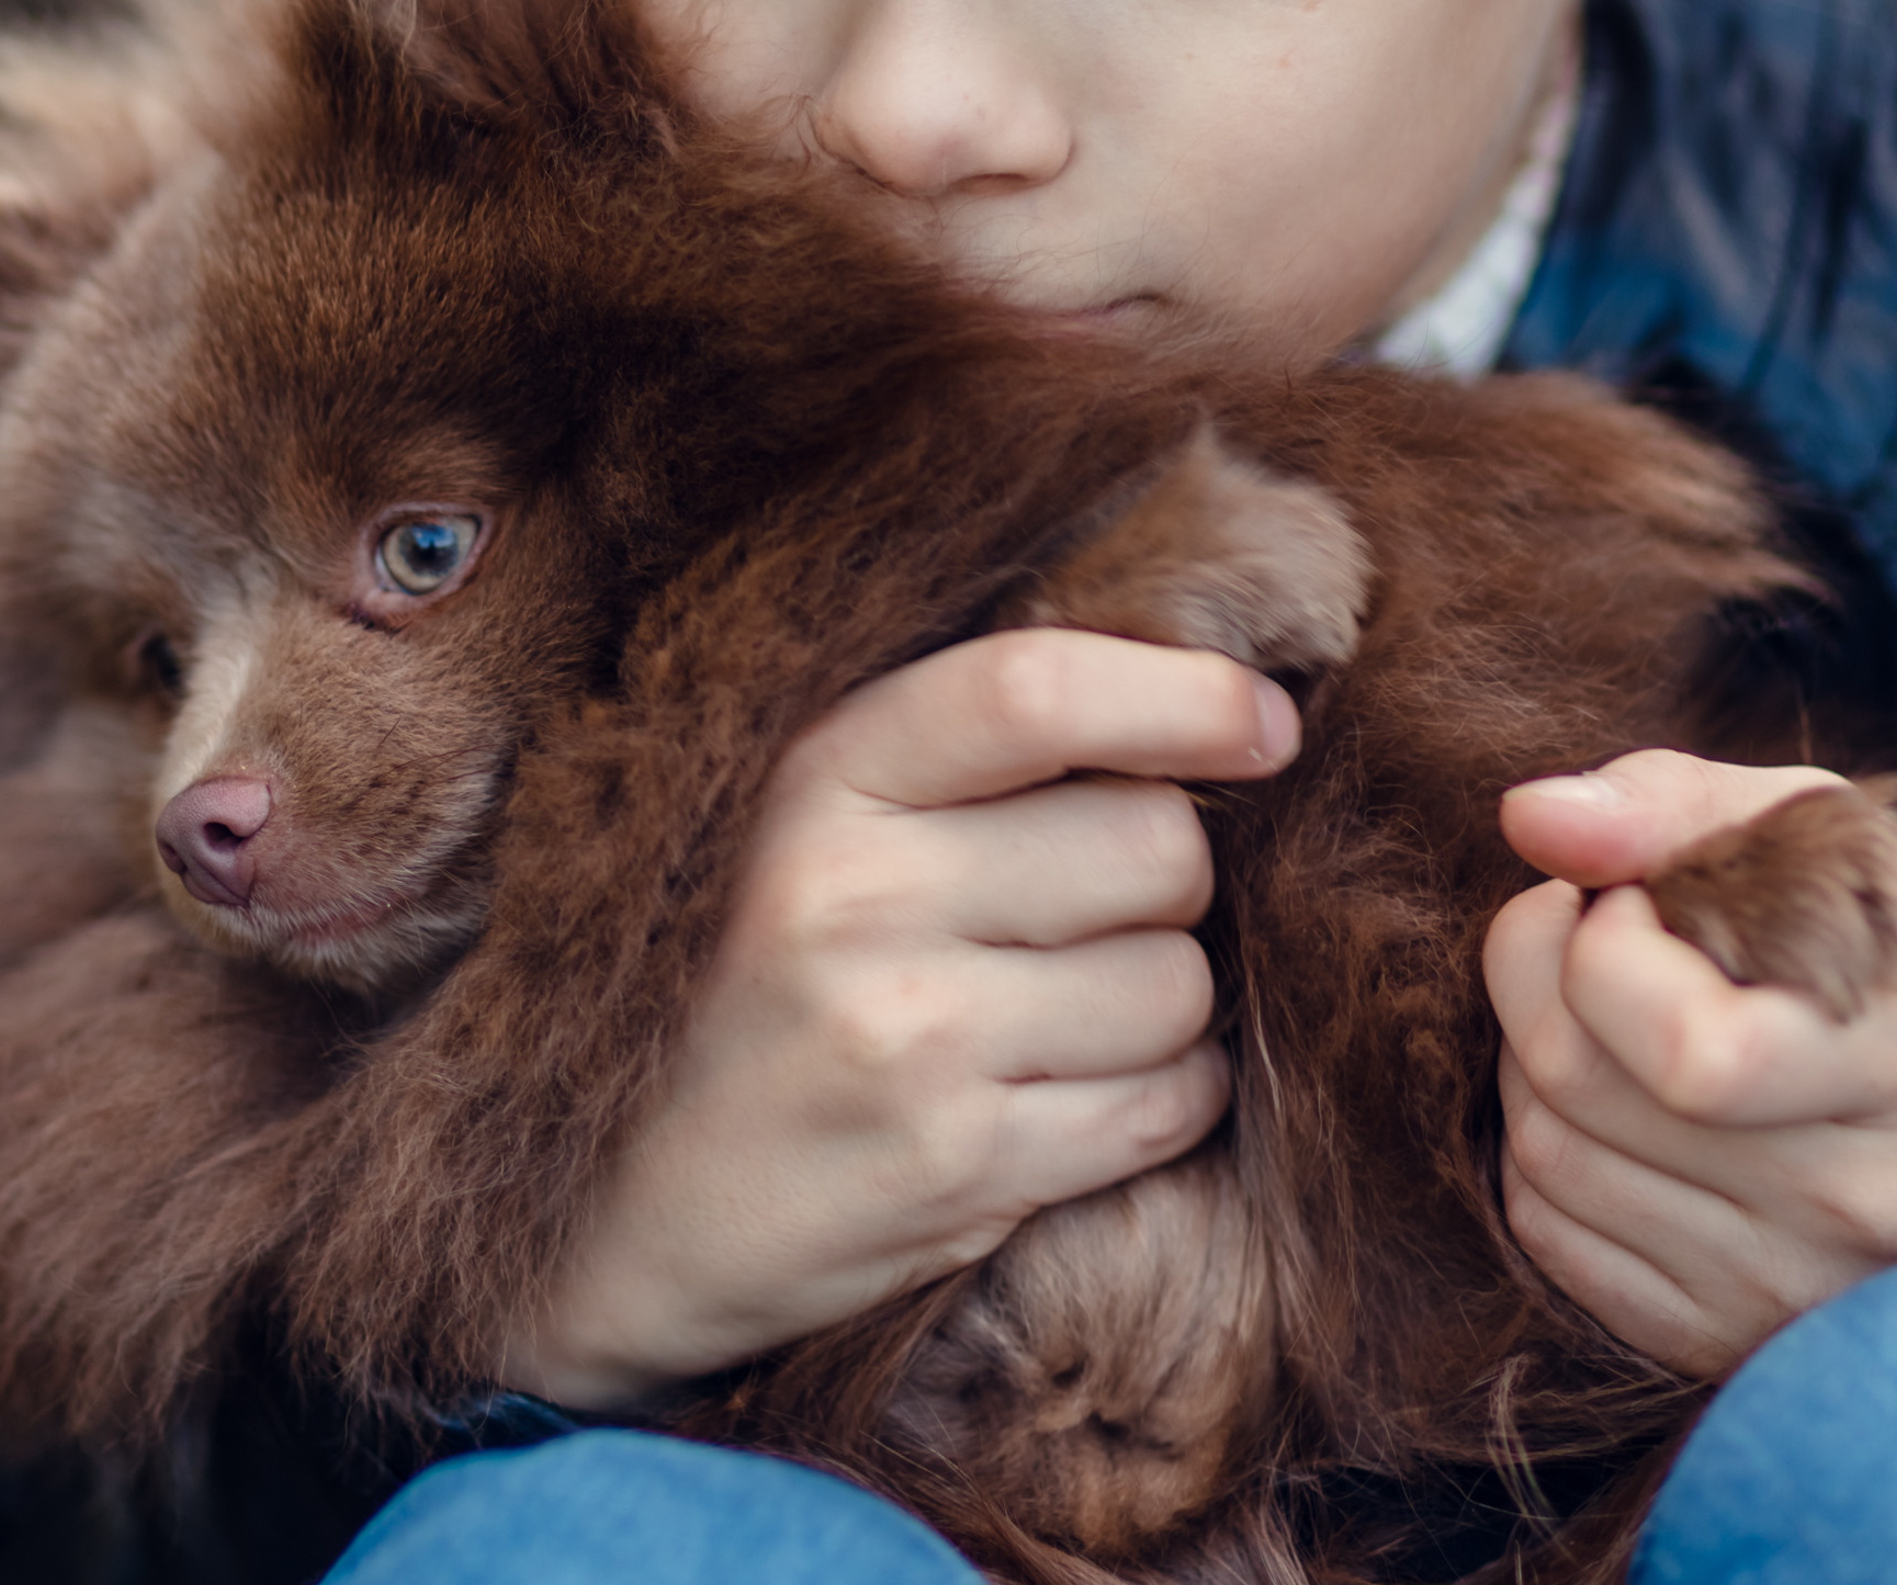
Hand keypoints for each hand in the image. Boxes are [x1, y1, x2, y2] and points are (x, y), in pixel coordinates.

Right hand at [498, 630, 1299, 1405]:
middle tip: (1085, 905)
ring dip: (1161, 995)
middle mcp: (855, 896)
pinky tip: (1073, 1085)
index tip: (1264, 722)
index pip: (1034, 689)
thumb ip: (972, 745)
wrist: (631, 1207)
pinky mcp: (960, 1171)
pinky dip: (1163, 1093)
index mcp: (818, 777)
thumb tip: (1219, 705)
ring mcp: (908, 1041)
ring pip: (1179, 982)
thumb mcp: (815, 816)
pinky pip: (1170, 1103)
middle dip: (1165, 874)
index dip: (1185, 694)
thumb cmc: (758, 974)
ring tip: (1059, 1006)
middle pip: (1154, 843)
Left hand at [1488, 748, 1896, 1377]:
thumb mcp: (1795, 830)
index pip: (1683, 1047)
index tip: (1638, 907)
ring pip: (1542, 1152)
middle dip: (1537, 974)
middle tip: (1595, 941)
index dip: (1607, 944)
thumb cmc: (1850, 937)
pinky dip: (1542, 1150)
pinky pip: (1544, 1227)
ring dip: (1532, 1056)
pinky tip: (1612, 1102)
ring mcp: (1794, 1286)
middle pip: (1576, 1082)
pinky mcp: (1721, 1335)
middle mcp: (1865, 1200)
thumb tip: (1530, 818)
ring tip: (1609, 1018)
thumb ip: (1662, 804)